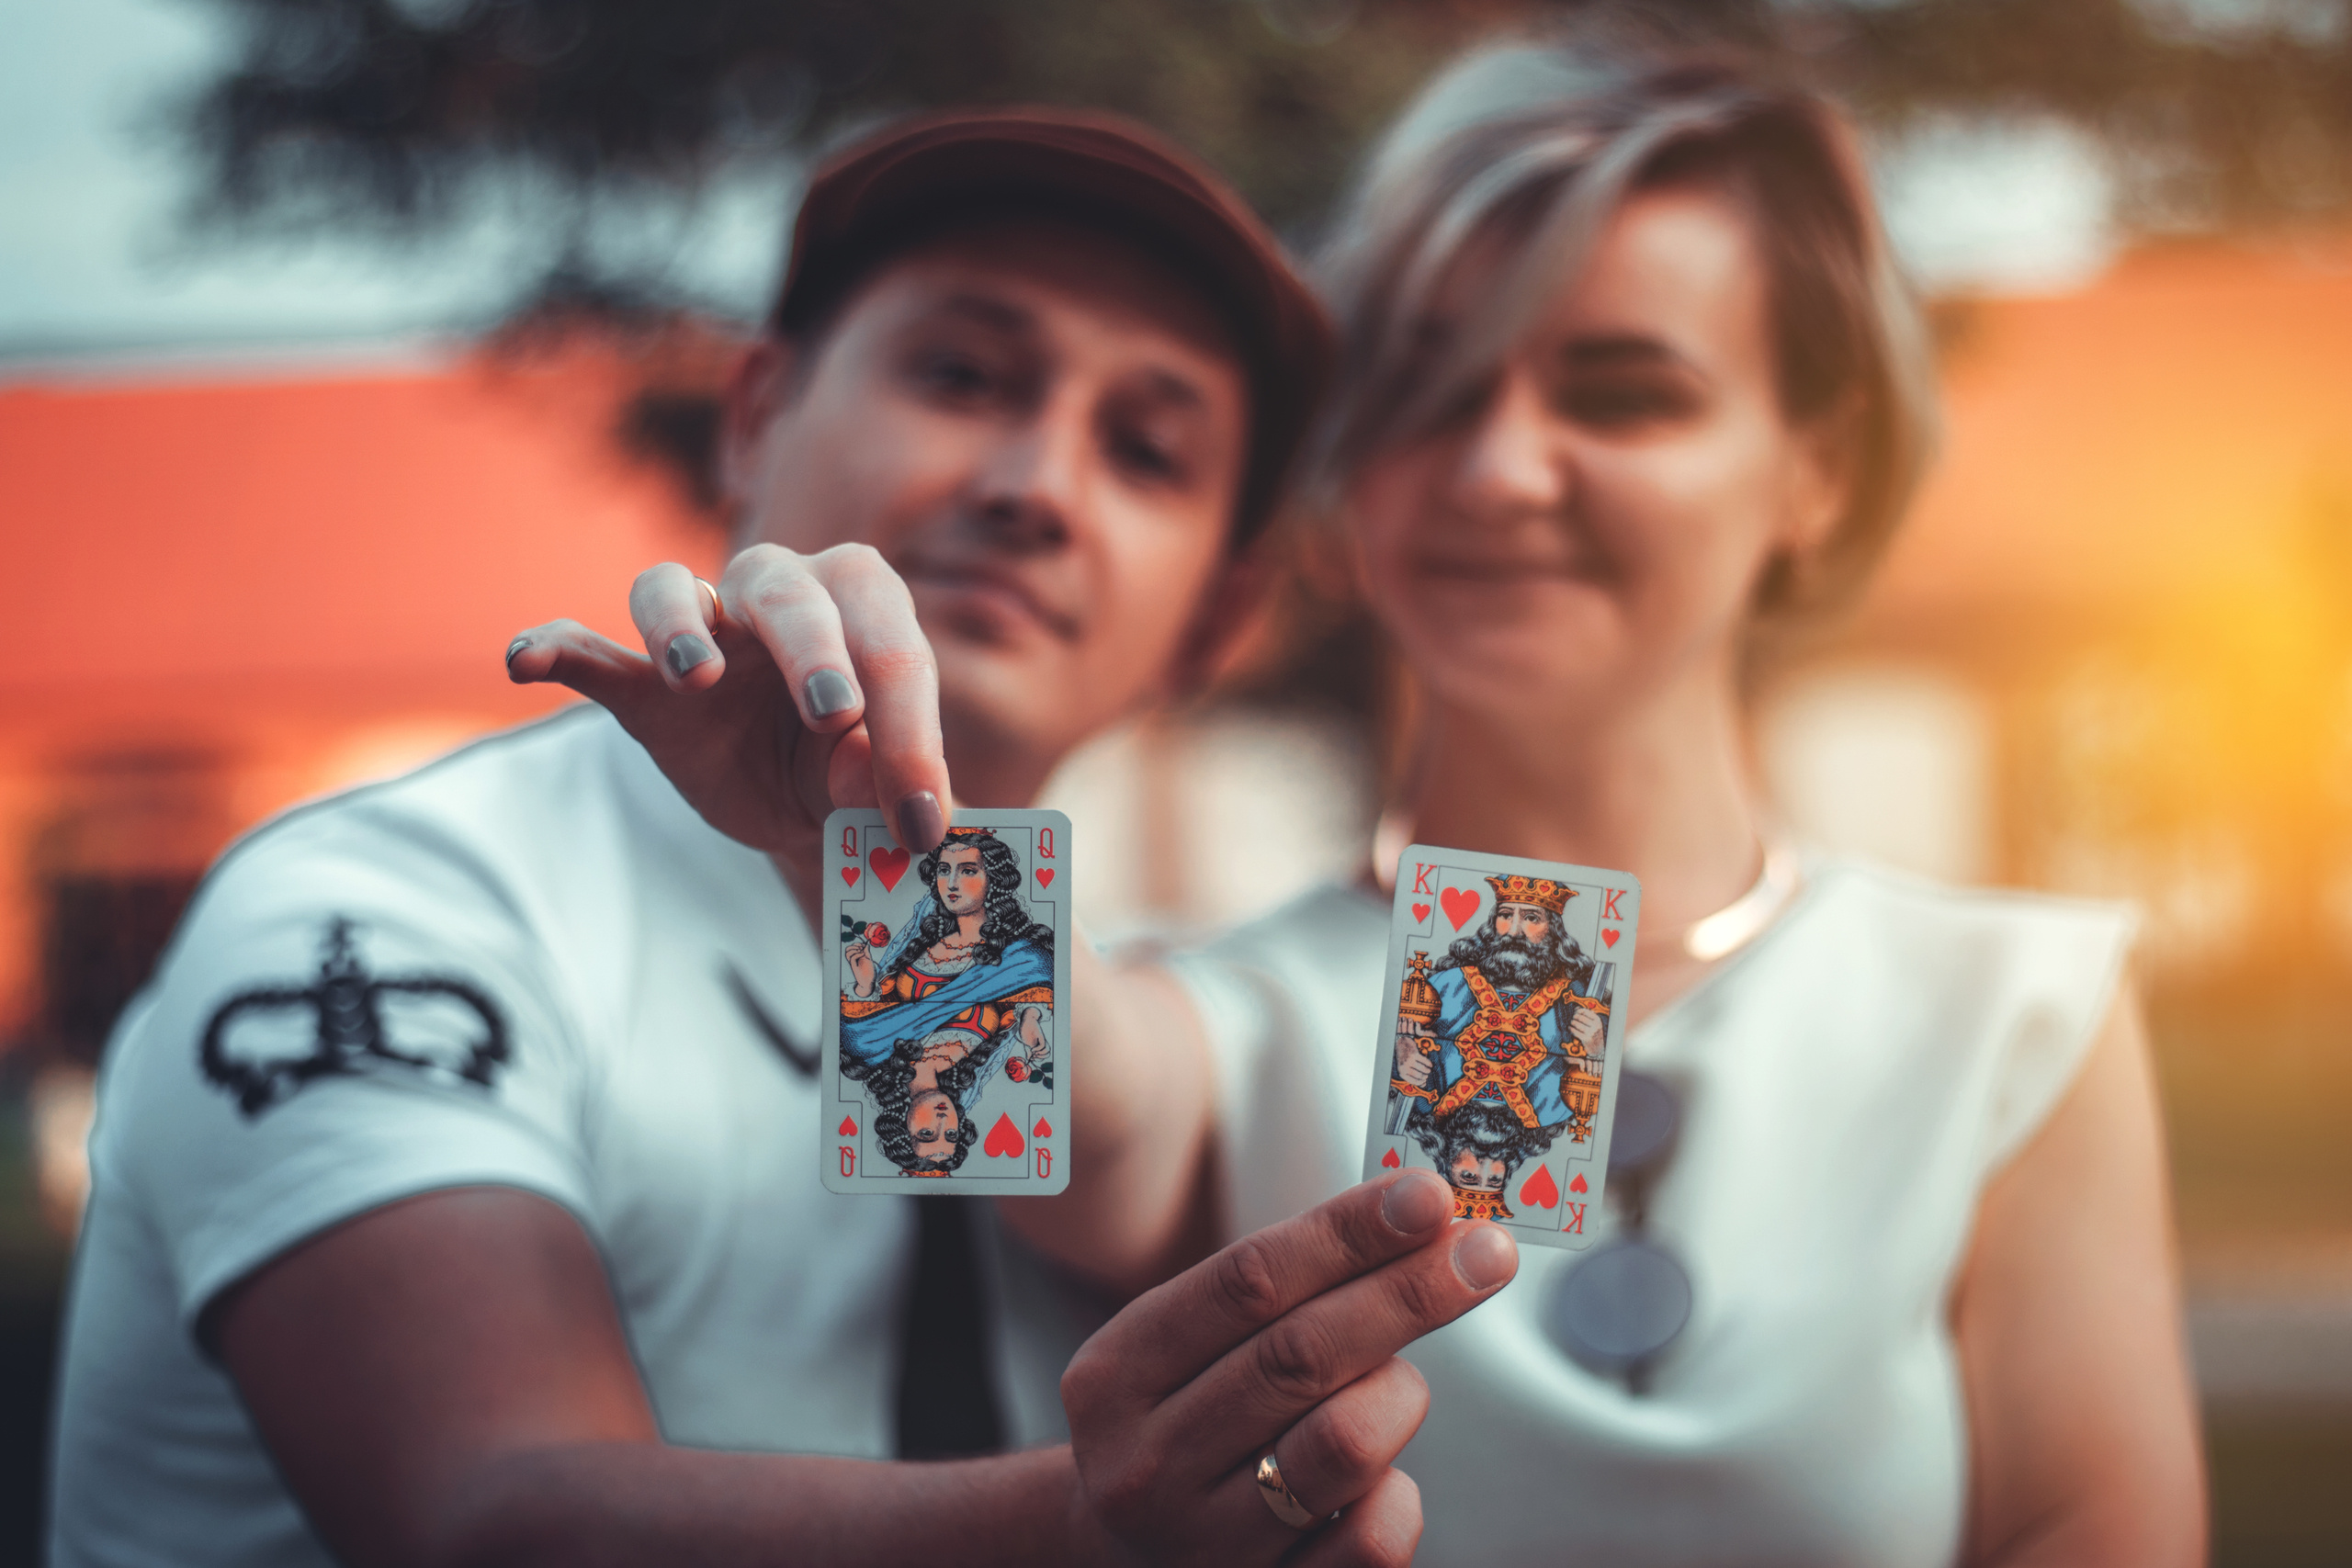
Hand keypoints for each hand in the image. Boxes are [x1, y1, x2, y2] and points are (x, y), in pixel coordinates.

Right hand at [503, 547, 952, 868]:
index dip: (910, 735)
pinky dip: (555, 646)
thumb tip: (882, 793)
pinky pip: (588, 650)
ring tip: (691, 675)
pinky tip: (526, 661)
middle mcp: (780, 589)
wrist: (792, 794)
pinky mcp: (639, 682)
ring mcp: (702, 628)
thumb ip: (877, 779)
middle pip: (791, 596)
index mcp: (863, 602)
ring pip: (674, 589)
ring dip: (678, 626)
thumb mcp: (871, 783)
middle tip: (834, 713)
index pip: (892, 652)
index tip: (921, 818)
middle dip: (814, 652)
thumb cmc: (848, 765)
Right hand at [845, 941, 875, 993]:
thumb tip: (866, 944)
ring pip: (847, 953)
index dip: (856, 944)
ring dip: (854, 949)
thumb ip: (866, 952)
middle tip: (861, 948)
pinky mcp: (854, 967)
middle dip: (853, 945)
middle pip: (847, 949)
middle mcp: (853, 959)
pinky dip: (857, 954)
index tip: (863, 945)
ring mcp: (853, 963)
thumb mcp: (869, 959)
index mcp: (856, 956)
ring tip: (861, 951)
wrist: (869, 981)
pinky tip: (863, 954)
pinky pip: (852, 958)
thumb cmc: (869, 971)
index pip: (852, 947)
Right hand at [1020, 1004, 1049, 1056]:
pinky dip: (1038, 1049)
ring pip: (1048, 1050)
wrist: (1027, 1020)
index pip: (1044, 1055)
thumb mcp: (1026, 1042)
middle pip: (1048, 1054)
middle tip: (1033, 1056)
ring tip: (1034, 1053)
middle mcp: (1042, 1042)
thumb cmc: (1026, 1031)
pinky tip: (1032, 1049)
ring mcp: (1041, 1039)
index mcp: (1040, 1045)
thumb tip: (1028, 1059)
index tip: (1032, 1058)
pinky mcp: (1040, 1035)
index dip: (1039, 1059)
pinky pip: (1043, 1045)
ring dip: (1040, 1054)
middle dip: (1040, 1058)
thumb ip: (1028, 1051)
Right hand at [1062, 1169, 1516, 1566]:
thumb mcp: (1172, 1351)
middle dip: (1408, 1292)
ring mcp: (1202, 1545)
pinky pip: (1372, 1537)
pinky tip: (1381, 1474)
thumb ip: (1266, 1292)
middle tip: (1484, 1252)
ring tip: (1397, 1383)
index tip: (1425, 1197)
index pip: (1245, 1280)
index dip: (1347, 1232)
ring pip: (1344, 1445)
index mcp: (1116, 1375)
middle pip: (1301, 1354)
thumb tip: (1408, 1214)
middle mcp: (1147, 1463)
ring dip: (1398, 1395)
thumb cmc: (1173, 1428)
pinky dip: (1399, 1491)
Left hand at [1393, 1036, 1431, 1086]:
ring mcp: (1409, 1060)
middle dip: (1425, 1076)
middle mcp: (1404, 1067)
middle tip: (1427, 1074)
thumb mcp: (1405, 1068)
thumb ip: (1413, 1076)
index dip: (1421, 1082)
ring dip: (1428, 1070)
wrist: (1401, 1043)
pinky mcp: (1414, 1054)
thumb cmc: (1404, 1057)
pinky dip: (1429, 1063)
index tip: (1425, 1081)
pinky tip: (1430, 1064)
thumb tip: (1424, 1085)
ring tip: (1428, 1070)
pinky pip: (1425, 1061)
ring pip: (1423, 1069)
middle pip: (1419, 1076)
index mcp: (1401, 1072)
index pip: (1413, 1082)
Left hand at [1568, 1006, 1602, 1051]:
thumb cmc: (1595, 1033)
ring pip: (1577, 1024)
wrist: (1598, 1047)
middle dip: (1574, 1016)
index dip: (1578, 1010)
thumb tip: (1577, 1008)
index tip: (1575, 1012)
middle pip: (1580, 1017)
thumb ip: (1587, 1015)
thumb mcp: (1594, 1023)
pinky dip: (1571, 1029)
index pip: (1585, 1011)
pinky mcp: (1586, 1039)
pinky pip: (1575, 1032)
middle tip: (1571, 1017)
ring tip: (1571, 1022)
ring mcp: (1591, 1032)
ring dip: (1572, 1022)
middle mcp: (1595, 1026)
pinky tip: (1570, 1028)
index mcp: (1597, 1020)